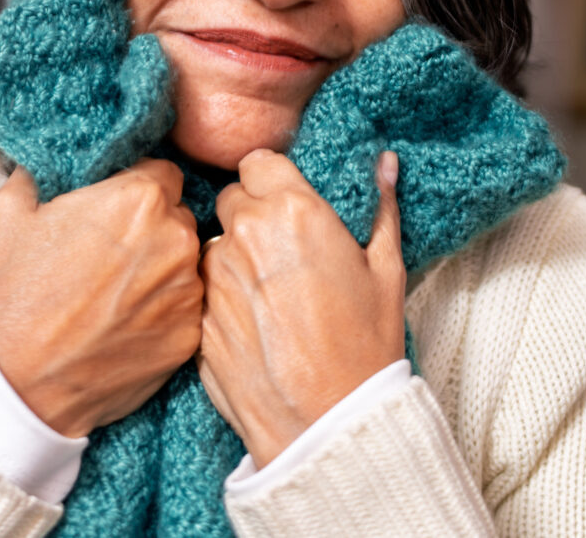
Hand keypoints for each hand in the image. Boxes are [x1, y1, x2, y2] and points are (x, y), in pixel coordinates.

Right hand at [0, 159, 202, 436]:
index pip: (163, 173)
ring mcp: (187, 290)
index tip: (117, 207)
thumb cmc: (10, 295)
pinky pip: (185, 307)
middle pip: (178, 216)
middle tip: (113, 251)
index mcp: (139, 198)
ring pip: (185, 262)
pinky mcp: (189, 335)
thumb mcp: (8, 212)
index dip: (138, 188)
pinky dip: (163, 310)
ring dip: (161, 268)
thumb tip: (50, 165)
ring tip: (115, 291)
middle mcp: (175, 238)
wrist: (14, 385)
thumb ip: (40, 175)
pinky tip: (125, 322)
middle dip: (153, 226)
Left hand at [197, 149, 404, 466]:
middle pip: (233, 199)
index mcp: (292, 210)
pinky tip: (255, 324)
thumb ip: (380, 206)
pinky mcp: (200, 316)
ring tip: (271, 293)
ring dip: (236, 256)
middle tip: (284, 249)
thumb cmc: (365, 345)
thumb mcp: (386, 269)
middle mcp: (245, 235)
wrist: (326, 424)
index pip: (257, 161)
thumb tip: (383, 162)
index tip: (286, 200)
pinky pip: (206, 289)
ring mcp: (216, 277)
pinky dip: (224, 297)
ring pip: (216, 244)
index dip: (272, 179)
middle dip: (253, 214)